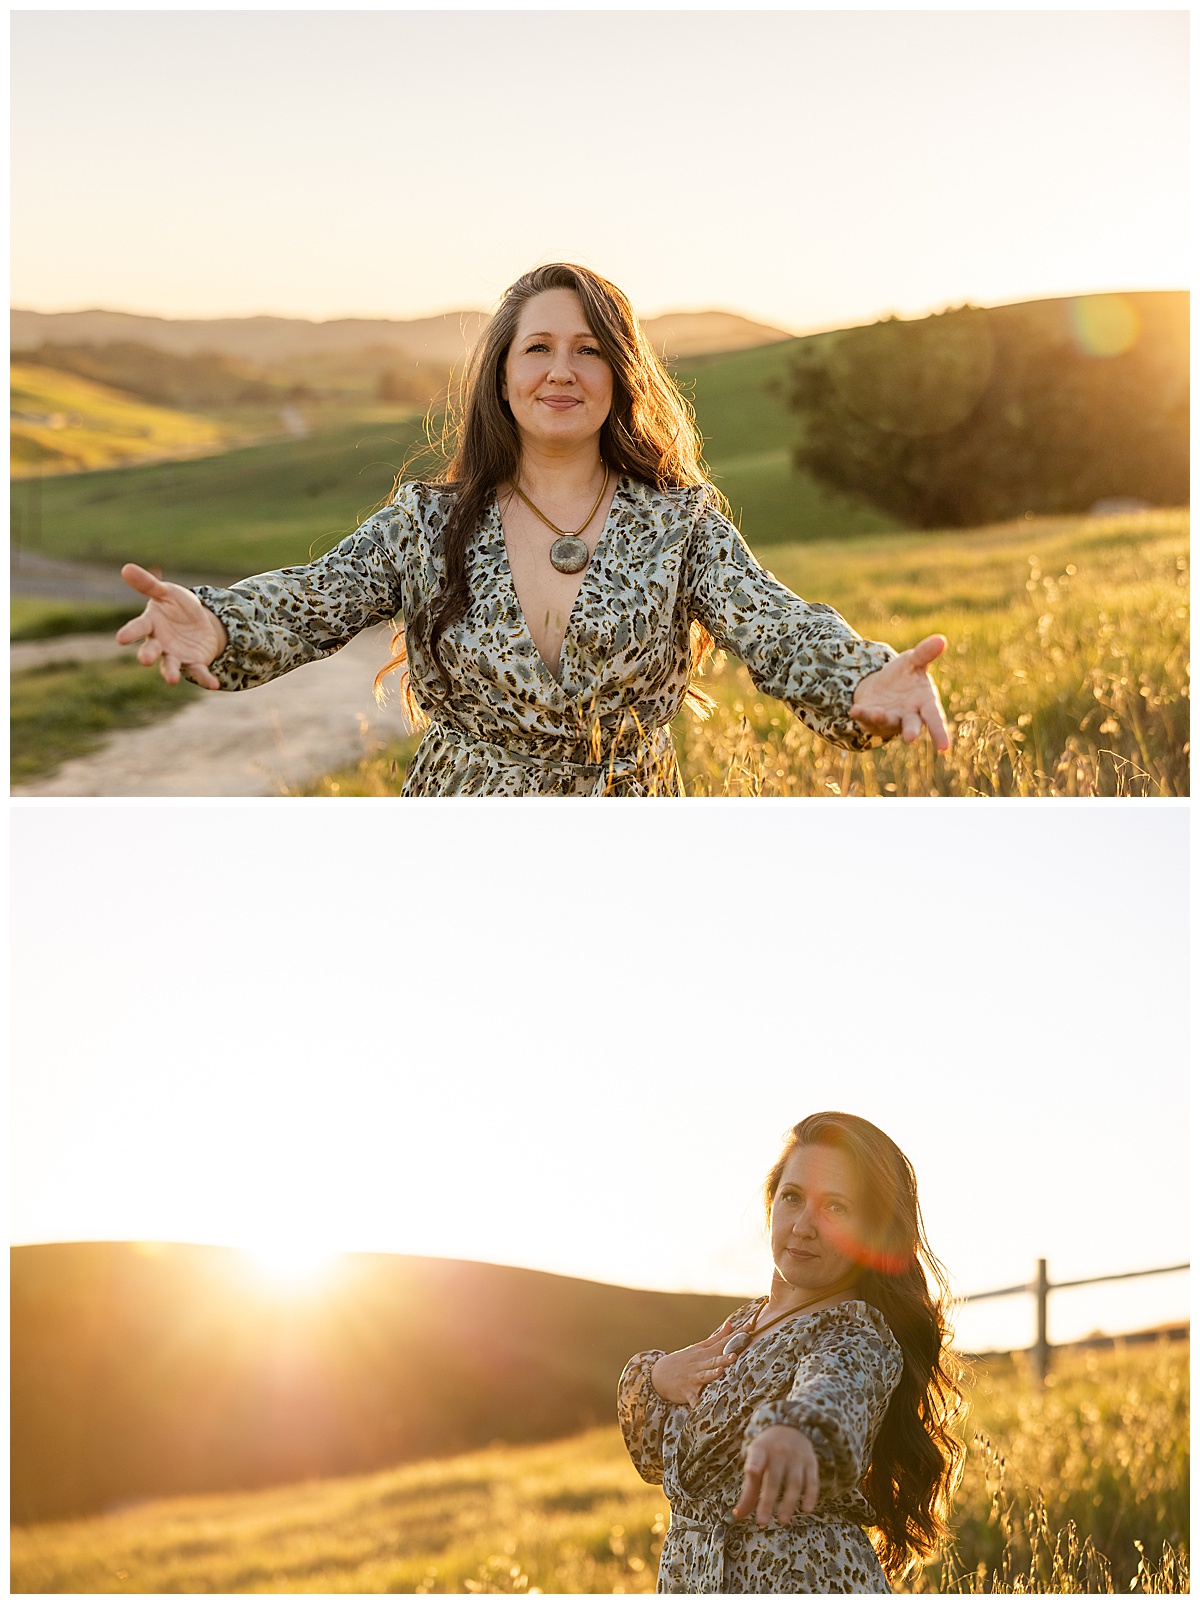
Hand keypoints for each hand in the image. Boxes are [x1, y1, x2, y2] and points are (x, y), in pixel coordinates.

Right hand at [115, 564, 226, 688]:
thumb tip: (126, 567)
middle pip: (151, 650)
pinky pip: (198, 673)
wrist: (200, 622)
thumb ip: (149, 584)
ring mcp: (175, 655)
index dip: (130, 633)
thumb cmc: (177, 606)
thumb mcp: (167, 592)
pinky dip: (205, 679)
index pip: (138, 627)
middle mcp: (159, 643)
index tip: (120, 638)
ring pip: (170, 665)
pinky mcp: (193, 663)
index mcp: (151, 624)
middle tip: (144, 660)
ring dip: (170, 672)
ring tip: (171, 679)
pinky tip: (213, 684)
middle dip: (147, 655)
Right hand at [650, 1319, 738, 1406]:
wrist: (659, 1374)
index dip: (736, 1335)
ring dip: (712, 1373)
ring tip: (720, 1371)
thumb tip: (730, 1324)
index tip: (749, 1327)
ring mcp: (693, 1378)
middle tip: (735, 1354)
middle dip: (725, 1357)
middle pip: (714, 1359)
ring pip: (705, 1376)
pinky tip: (700, 1407)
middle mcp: (700, 1364)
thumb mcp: (698, 1347)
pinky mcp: (687, 1392)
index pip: (723, 1342)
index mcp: (704, 1352)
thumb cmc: (683, 1360)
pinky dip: (696, 1403)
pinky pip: (693, 1399)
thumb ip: (716, 1338)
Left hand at [734, 1425, 819, 1526]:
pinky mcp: (811, 1462)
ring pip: (794, 1482)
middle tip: (762, 1522)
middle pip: (774, 1478)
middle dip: (768, 1501)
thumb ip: (749, 1490)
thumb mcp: (755, 1461)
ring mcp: (797, 1457)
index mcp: (761, 1450)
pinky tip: (806, 1510)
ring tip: (783, 1521)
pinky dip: (810, 1495)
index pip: (757, 1456)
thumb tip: (738, 1515)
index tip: (751, 1471)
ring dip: (789, 1503)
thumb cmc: (767, 1452)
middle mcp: (779, 1452)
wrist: (790, 1426)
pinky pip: (812, 1481)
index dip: (754, 1463)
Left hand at [849, 635, 950, 750]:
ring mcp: (890, 719)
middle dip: (911, 731)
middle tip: (910, 738)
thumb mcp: (913, 661)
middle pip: (913, 726)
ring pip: (887, 722)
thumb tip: (941, 639)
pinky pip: (866, 717)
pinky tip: (854, 710)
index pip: (935, 718)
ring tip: (877, 713)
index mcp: (925, 703)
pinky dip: (861, 714)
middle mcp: (909, 716)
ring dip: (882, 718)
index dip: (940, 732)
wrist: (881, 684)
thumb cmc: (905, 675)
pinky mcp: (871, 719)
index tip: (944, 748)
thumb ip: (925, 653)